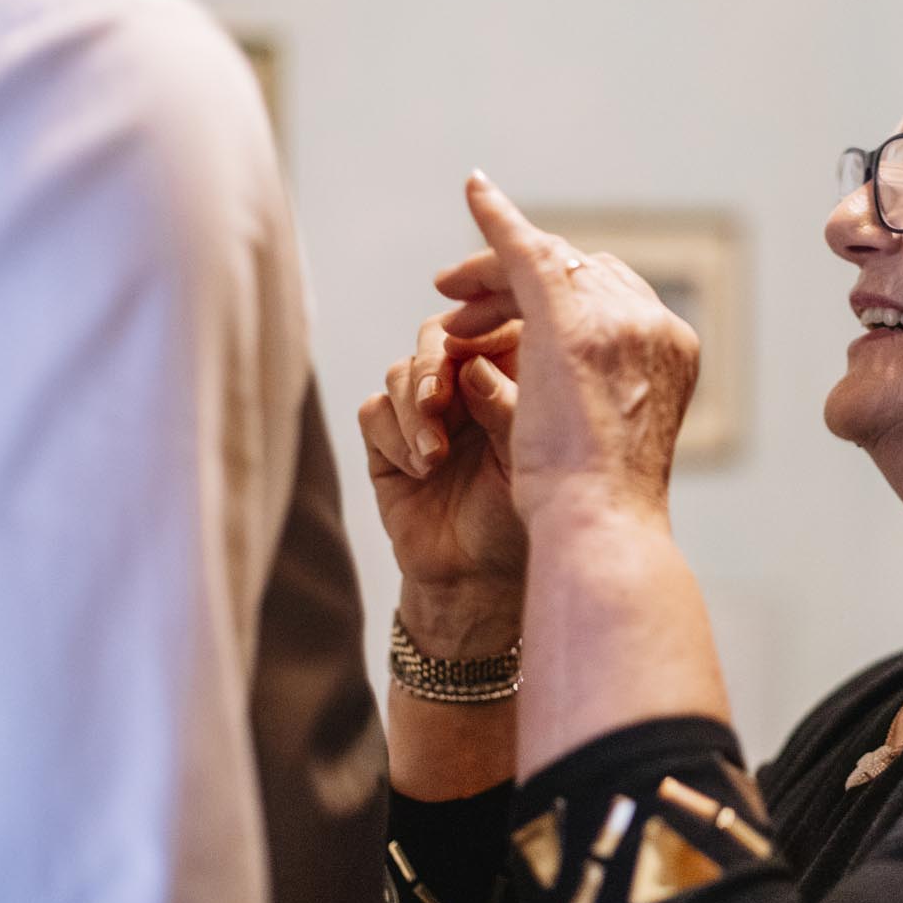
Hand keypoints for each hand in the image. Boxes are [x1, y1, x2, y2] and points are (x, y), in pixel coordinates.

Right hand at [357, 311, 527, 609]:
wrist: (476, 579)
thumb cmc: (520, 520)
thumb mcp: (529, 461)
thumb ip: (506, 408)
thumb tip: (474, 366)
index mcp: (517, 377)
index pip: (495, 323)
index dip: (477, 323)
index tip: (467, 346)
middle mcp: (470, 385)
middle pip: (437, 336)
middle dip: (432, 365)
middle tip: (438, 401)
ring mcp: (427, 409)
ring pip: (401, 371)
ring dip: (412, 409)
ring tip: (435, 456)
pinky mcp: (388, 439)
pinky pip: (374, 411)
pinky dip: (393, 436)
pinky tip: (420, 470)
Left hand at [439, 171, 699, 524]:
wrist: (599, 521)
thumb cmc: (600, 508)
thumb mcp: (611, 440)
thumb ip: (599, 398)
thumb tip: (565, 391)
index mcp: (674, 352)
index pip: (615, 297)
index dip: (563, 298)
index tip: (517, 314)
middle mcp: (656, 324)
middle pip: (584, 272)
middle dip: (523, 281)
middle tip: (463, 305)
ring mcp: (617, 316)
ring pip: (550, 263)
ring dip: (496, 270)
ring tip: (447, 294)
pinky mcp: (566, 315)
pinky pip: (526, 248)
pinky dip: (499, 219)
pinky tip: (475, 192)